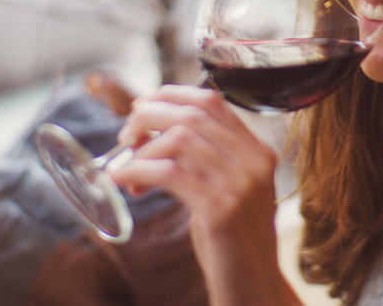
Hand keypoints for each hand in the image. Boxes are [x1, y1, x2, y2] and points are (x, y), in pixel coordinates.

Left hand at [108, 85, 300, 305]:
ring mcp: (241, 184)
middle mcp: (254, 162)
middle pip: (193, 113)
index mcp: (258, 152)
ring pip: (180, 138)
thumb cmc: (232, 243)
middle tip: (126, 136)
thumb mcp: (227, 191)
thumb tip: (155, 131)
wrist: (254, 289)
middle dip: (149, 116)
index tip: (142, 107)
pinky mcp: (221, 209)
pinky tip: (124, 180)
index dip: (172, 95)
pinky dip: (139, 169)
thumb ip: (207, 160)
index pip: (213, 100)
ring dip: (142, 148)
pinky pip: (170, 172)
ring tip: (126, 170)